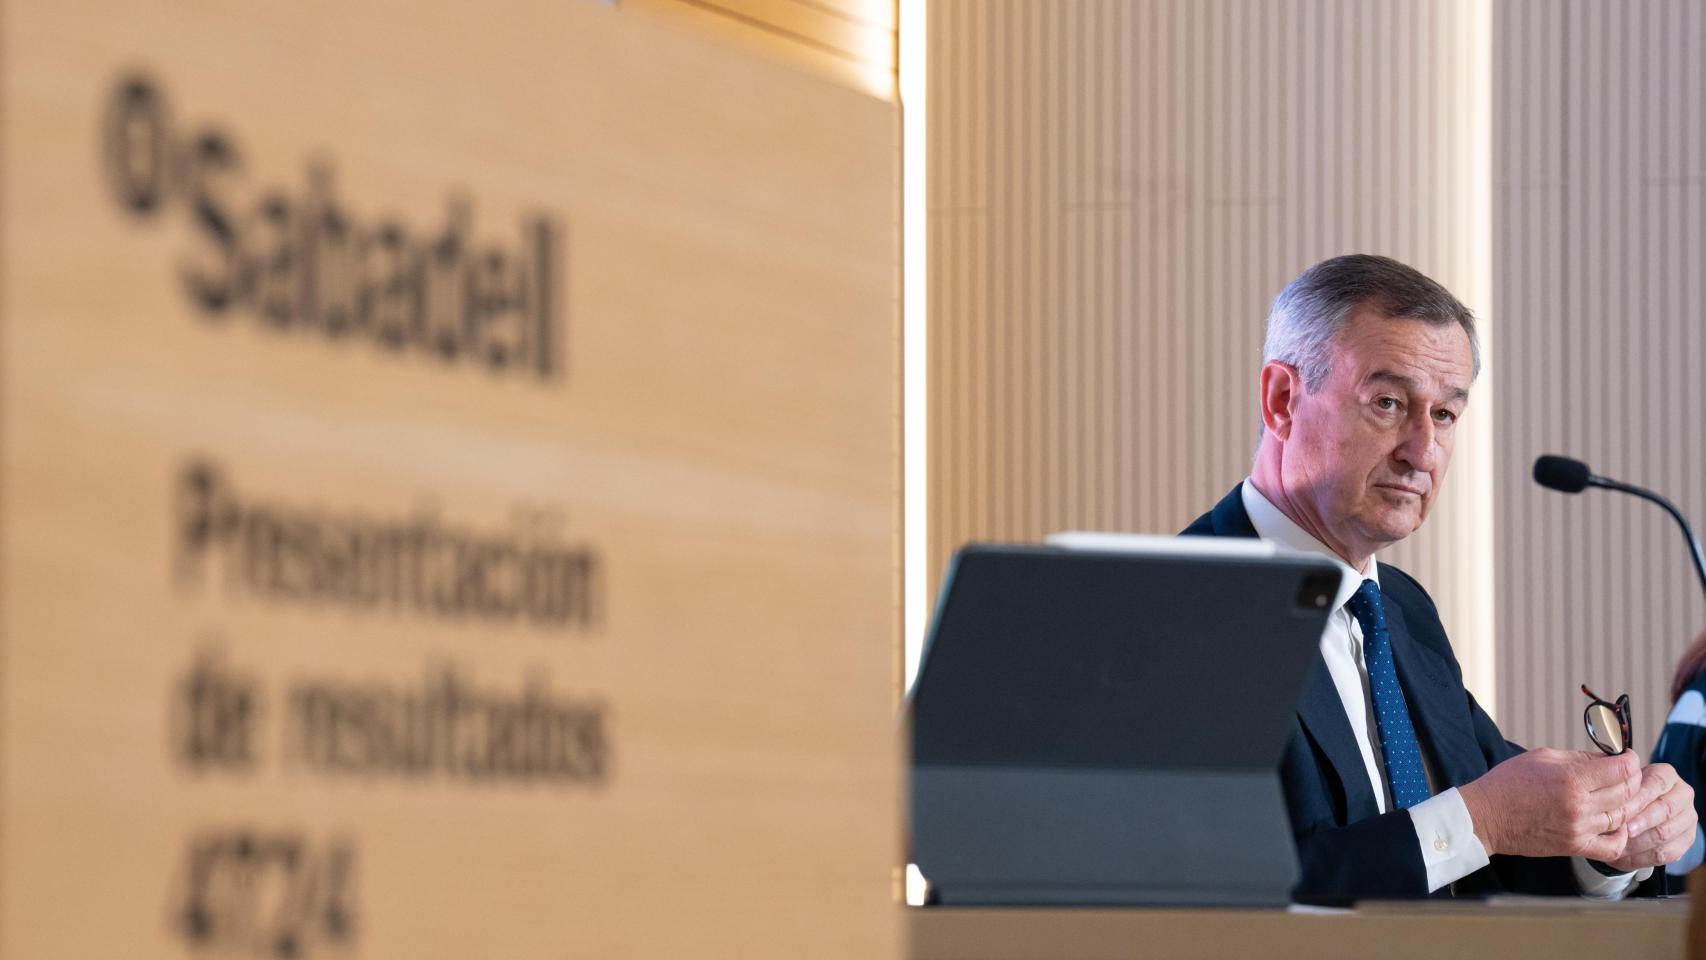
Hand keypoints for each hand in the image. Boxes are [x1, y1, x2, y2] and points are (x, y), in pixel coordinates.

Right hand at [1457, 748, 1640, 860]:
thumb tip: (1608, 759)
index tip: (1627, 758)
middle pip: (1627, 791)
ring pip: (1623, 816)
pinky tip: (1616, 824)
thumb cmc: (1508, 783)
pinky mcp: (1574, 846)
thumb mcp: (1542, 758)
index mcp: (1571, 779)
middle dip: (1632, 779)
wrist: (1486, 817)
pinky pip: (1613, 846)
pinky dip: (1621, 835)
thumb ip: (1579, 758)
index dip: (1630, 760)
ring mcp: (1579, 829)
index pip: (1621, 769)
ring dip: (1626, 804)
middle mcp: (1579, 805)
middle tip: (1625, 773)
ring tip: (1618, 794)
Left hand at [1601, 762, 1696, 872]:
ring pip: (1665, 833)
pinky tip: (1623, 856)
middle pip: (1666, 809)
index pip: (1657, 782)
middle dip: (1641, 822)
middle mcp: (1682, 794)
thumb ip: (1616, 787)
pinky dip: (1641, 857)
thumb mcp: (1619, 784)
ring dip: (1638, 842)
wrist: (1638, 812)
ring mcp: (1688, 818)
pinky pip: (1666, 854)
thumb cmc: (1623, 794)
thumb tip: (1606, 797)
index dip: (1639, 797)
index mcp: (1667, 775)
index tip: (1620, 809)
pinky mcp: (1686, 841)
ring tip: (1616, 846)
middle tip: (1621, 831)